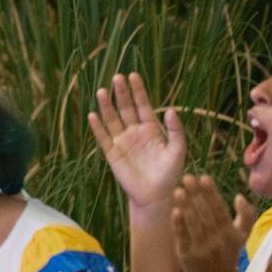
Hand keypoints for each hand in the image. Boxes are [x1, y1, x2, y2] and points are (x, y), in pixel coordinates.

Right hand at [87, 72, 185, 212]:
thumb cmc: (170, 174)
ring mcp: (122, 141)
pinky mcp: (112, 153)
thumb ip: (176, 131)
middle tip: (117, 77)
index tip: (133, 75)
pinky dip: (97, 127)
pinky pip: (103, 137)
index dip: (138, 90)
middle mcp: (135, 131)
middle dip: (122, 93)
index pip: (143, 104)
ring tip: (102, 91)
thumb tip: (171, 110)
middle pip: (126, 108)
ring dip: (107, 106)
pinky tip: (93, 115)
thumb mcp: (178, 151)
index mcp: (151, 128)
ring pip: (112, 119)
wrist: (156, 196)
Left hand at [173, 174, 253, 271]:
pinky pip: (183, 237)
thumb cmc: (228, 254)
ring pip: (194, 223)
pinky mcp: (187, 255)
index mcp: (230, 232)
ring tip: (179, 190)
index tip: (204, 177)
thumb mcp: (242, 236)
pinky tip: (175, 210)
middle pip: (205, 213)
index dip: (211, 193)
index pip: (220, 208)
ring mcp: (201, 248)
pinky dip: (180, 224)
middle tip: (187, 177)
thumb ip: (247, 216)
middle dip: (196, 195)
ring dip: (186, 205)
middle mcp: (217, 239)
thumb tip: (240, 196)